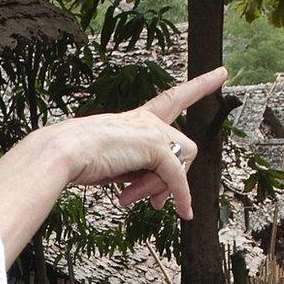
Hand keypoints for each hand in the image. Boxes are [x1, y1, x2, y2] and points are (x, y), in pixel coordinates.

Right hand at [45, 68, 227, 217]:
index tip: (221, 73)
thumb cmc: (79, 160)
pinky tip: (181, 211)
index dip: (199, 86)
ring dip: (162, 188)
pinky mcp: (155, 146)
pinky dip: (180, 196)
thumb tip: (160, 193)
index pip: (172, 99)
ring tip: (133, 199)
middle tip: (156, 204)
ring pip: (179, 165)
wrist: (63, 153)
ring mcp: (152, 130)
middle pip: (182, 150)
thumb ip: (138, 170)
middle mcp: (147, 119)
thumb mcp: (114, 164)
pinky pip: (176, 176)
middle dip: (173, 180)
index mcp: (135, 119)